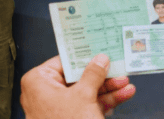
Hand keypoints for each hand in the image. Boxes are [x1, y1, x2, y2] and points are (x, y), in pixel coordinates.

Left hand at [21, 54, 135, 118]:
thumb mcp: (84, 96)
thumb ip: (93, 74)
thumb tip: (99, 60)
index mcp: (38, 81)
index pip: (64, 61)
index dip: (85, 57)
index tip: (100, 51)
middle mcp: (44, 93)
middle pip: (77, 77)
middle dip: (101, 76)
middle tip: (117, 69)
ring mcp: (56, 107)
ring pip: (85, 92)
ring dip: (107, 89)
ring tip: (125, 84)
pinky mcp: (67, 118)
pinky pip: (86, 105)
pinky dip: (103, 102)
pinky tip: (121, 96)